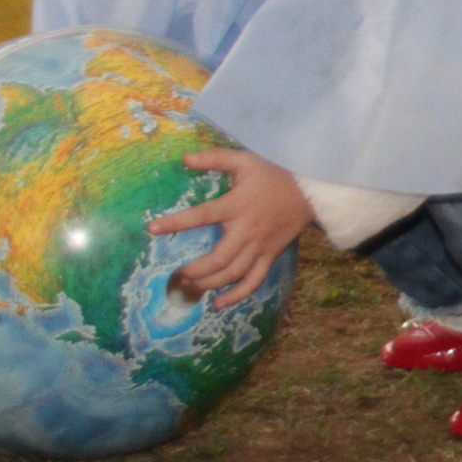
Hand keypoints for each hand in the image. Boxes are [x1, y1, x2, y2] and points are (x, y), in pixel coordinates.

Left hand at [157, 149, 312, 307]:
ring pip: (234, 274)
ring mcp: (260, 246)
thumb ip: (215, 157)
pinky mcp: (270, 256)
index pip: (203, 215)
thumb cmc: (273, 175)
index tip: (152, 228)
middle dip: (196, 270)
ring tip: (191, 286)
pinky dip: (237, 295)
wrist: (310, 191)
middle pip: (220, 259)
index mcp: (237, 205)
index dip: (177, 222)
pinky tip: (219, 303)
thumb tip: (185, 159)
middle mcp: (248, 230)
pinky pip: (254, 281)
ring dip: (210, 283)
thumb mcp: (245, 160)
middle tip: (178, 274)